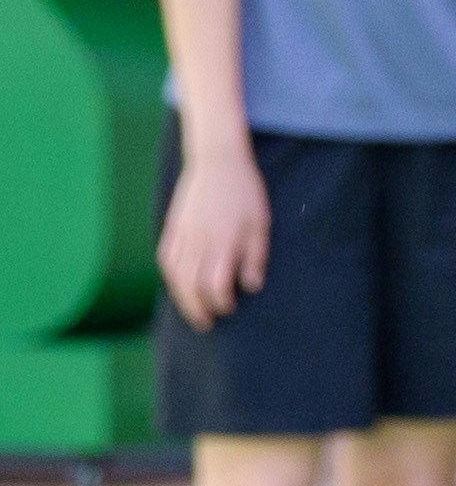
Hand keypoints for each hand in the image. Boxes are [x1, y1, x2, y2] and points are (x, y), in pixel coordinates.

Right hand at [156, 135, 264, 325]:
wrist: (217, 161)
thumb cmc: (245, 192)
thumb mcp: (260, 223)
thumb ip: (255, 256)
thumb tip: (251, 286)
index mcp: (223, 241)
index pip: (216, 283)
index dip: (221, 302)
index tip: (230, 309)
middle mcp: (198, 241)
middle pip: (190, 285)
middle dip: (197, 308)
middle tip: (206, 324)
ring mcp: (181, 233)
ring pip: (175, 275)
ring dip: (181, 297)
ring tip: (191, 311)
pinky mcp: (172, 227)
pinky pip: (166, 258)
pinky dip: (170, 276)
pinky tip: (177, 285)